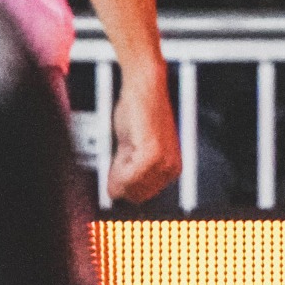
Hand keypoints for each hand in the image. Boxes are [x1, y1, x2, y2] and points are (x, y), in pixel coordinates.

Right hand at [106, 60, 181, 203]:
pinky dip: (119, 167)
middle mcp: (171, 169)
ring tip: (125, 146)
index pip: (141, 196)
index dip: (123, 185)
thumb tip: (114, 193)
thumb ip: (125, 170)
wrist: (144, 88)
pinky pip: (130, 175)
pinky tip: (124, 148)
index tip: (115, 170)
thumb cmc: (138, 113)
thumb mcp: (131, 148)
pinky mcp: (152, 153)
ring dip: (118, 170)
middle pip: (135, 195)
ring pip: (130, 187)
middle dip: (120, 179)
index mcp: (170, 169)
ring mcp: (163, 162)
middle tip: (120, 154)